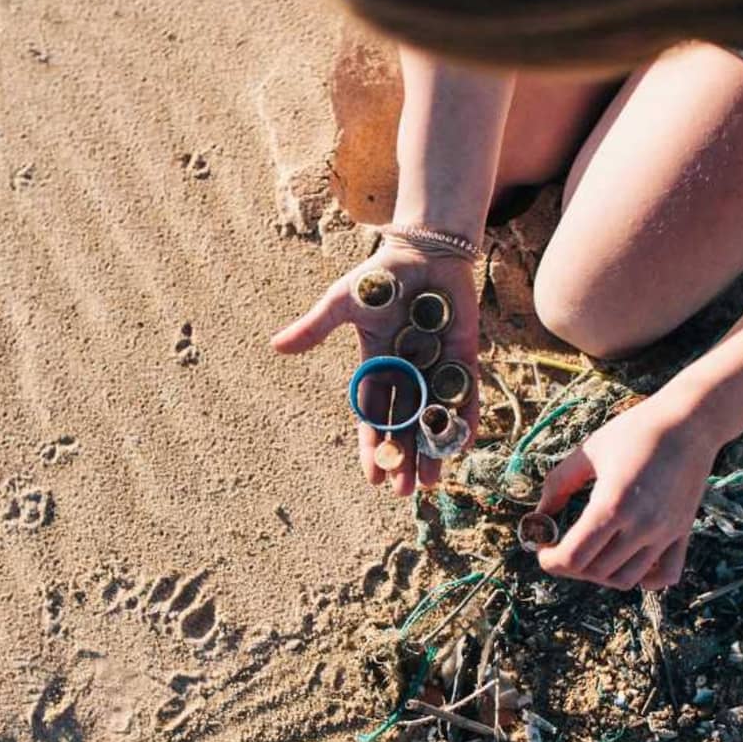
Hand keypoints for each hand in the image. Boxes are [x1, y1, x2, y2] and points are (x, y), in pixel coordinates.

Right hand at [271, 244, 479, 496]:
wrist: (423, 250)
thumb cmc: (380, 276)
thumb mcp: (342, 303)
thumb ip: (315, 328)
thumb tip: (276, 347)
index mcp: (377, 366)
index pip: (373, 415)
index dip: (373, 445)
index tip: (373, 477)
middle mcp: (407, 373)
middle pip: (405, 425)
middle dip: (404, 458)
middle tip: (404, 491)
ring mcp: (437, 367)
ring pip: (435, 417)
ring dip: (433, 449)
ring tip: (431, 482)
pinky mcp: (465, 357)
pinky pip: (466, 393)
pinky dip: (465, 416)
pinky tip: (464, 443)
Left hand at [533, 394, 716, 589]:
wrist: (690, 421)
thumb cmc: (635, 430)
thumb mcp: (589, 451)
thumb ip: (559, 484)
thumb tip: (539, 515)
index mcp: (612, 504)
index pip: (573, 558)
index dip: (550, 560)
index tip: (543, 549)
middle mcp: (641, 525)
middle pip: (596, 572)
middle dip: (570, 566)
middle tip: (561, 547)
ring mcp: (665, 532)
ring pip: (626, 580)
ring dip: (601, 575)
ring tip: (591, 554)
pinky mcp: (683, 532)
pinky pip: (665, 575)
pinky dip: (644, 579)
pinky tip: (628, 560)